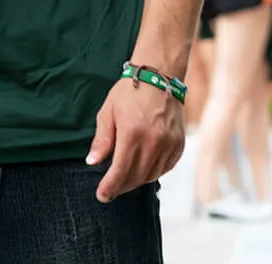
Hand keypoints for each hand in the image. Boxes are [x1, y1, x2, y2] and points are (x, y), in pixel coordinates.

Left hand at [85, 78, 185, 202]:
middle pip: (136, 178)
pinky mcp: (179, 144)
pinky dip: (152, 171)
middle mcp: (153, 142)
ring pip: (151, 176)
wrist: (159, 75)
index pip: (120, 172)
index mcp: (132, 134)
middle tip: (111, 188)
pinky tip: (143, 166)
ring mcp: (168, 144)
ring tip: (125, 176)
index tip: (102, 195)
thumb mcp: (109, 111)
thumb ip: (102, 140)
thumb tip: (92, 162)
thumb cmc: (130, 91)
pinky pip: (164, 168)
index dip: (109, 187)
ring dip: (136, 180)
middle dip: (121, 186)